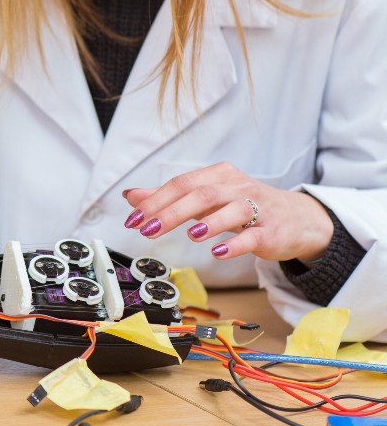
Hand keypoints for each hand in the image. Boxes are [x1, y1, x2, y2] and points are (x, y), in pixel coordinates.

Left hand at [122, 161, 333, 261]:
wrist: (297, 219)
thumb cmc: (244, 206)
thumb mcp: (207, 197)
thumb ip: (170, 197)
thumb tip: (132, 196)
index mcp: (219, 175)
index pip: (182, 183)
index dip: (156, 200)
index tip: (134, 219)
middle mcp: (237, 187)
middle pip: (201, 195)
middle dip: (171, 211)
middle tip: (148, 229)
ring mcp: (257, 208)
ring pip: (230, 210)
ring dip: (208, 222)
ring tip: (189, 234)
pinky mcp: (271, 231)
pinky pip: (252, 236)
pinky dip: (234, 244)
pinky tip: (217, 253)